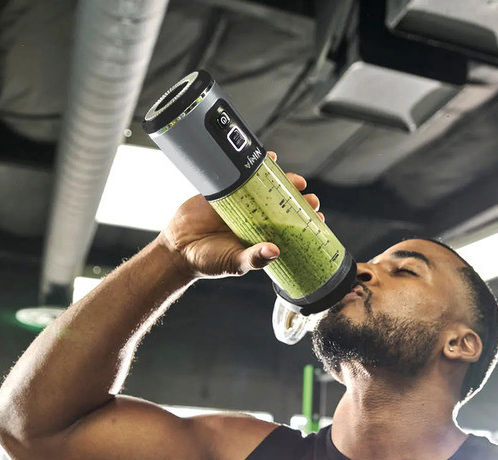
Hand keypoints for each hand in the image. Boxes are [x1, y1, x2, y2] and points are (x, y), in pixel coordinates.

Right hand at [158, 152, 323, 278]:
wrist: (178, 249)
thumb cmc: (209, 261)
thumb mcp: (234, 262)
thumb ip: (254, 258)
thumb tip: (275, 251)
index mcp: (262, 236)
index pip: (290, 228)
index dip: (305, 222)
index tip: (318, 219)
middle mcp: (255, 218)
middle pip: (283, 204)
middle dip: (299, 200)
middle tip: (310, 199)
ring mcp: (241, 202)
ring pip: (267, 186)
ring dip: (284, 180)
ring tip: (296, 179)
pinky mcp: (224, 189)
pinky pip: (242, 173)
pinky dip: (256, 164)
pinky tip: (270, 158)